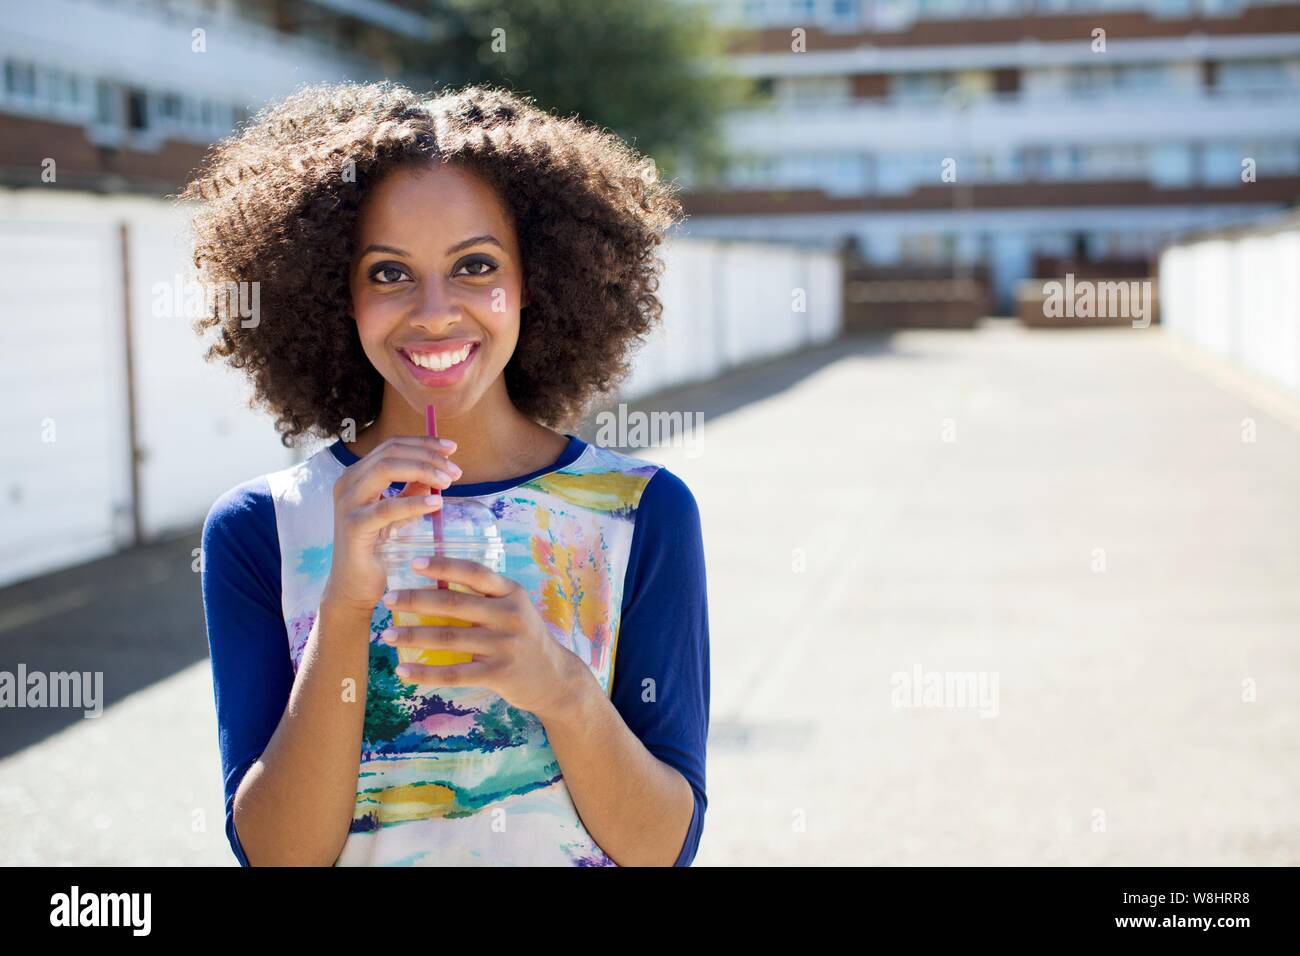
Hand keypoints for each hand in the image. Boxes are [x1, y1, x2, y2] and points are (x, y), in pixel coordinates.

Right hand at [321, 435, 462, 613]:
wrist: (354, 586)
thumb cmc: (377, 548)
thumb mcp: (397, 513)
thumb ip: (411, 490)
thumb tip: (437, 473)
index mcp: (357, 475)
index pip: (392, 445)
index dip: (423, 442)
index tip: (452, 448)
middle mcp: (348, 482)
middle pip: (390, 452)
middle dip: (427, 456)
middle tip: (455, 470)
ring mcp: (348, 503)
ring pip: (386, 469)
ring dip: (422, 470)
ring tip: (448, 481)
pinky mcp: (354, 526)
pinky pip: (387, 508)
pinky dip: (413, 502)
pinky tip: (436, 503)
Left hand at [378, 555, 588, 717]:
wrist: (555, 679)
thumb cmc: (525, 638)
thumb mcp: (515, 609)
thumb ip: (486, 597)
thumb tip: (436, 582)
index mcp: (512, 593)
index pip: (474, 572)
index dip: (443, 565)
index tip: (413, 562)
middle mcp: (510, 615)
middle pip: (454, 603)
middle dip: (416, 600)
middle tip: (388, 599)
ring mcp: (505, 645)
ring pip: (449, 638)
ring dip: (413, 636)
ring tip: (387, 635)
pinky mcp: (498, 674)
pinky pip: (454, 673)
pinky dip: (425, 673)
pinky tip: (402, 671)